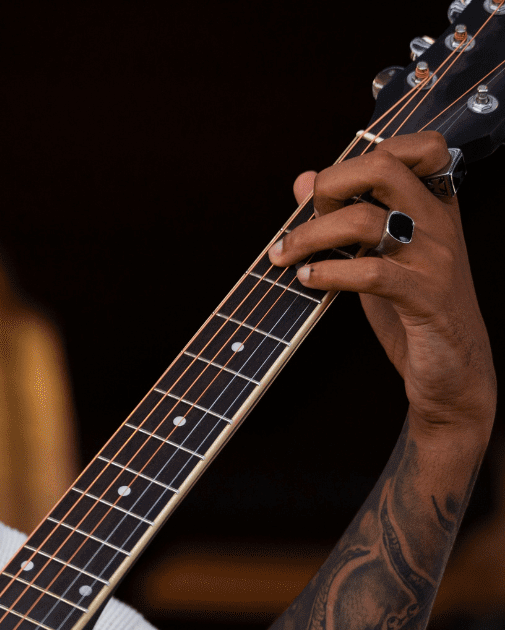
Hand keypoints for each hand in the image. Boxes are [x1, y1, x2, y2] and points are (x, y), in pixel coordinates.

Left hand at [267, 131, 495, 438]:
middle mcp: (439, 224)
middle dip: (330, 186)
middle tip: (305, 220)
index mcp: (435, 206)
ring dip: (310, 237)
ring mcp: (435, 259)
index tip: (335, 191)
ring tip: (286, 258)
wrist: (454, 372)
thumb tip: (303, 179)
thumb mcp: (376, 256)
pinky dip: (329, 274)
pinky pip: (370, 271)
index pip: (419, 146)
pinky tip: (308, 281)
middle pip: (383, 167)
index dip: (367, 154)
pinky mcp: (425, 298)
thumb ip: (344, 216)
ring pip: (365, 220)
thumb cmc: (412, 309)